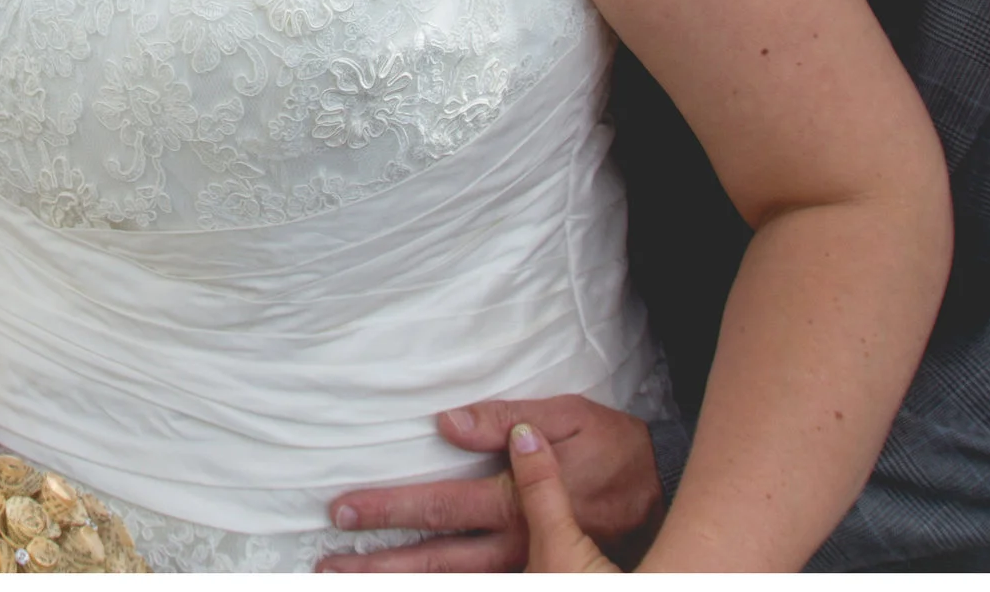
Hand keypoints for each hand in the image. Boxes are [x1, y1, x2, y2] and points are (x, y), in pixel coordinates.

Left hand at [317, 395, 662, 571]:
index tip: (344, 509)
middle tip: (326, 565)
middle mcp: (514, 544)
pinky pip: (480, 583)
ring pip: (452, 582)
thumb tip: (449, 423)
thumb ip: (508, 418)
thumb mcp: (570, 415)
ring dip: (399, 580)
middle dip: (376, 563)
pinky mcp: (534, 571)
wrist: (663, 490)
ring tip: (350, 579)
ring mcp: (524, 565)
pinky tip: (412, 579)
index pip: (440, 508)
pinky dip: (441, 584)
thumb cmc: (612, 446)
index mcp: (516, 501)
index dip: (390, 510)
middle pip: (434, 561)